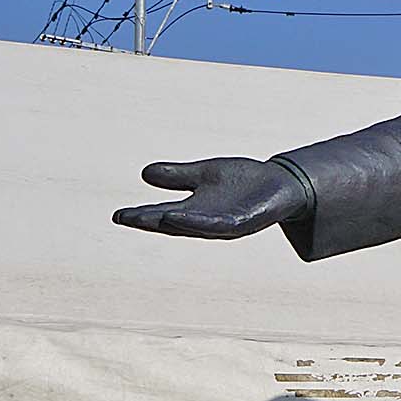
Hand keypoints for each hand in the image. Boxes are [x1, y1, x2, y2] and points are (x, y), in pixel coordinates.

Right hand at [113, 156, 310, 237]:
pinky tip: (182, 215)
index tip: (118, 215)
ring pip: (193, 227)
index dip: (141, 216)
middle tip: (124, 219)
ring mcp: (223, 224)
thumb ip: (178, 177)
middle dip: (149, 222)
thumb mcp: (205, 175)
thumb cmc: (244, 183)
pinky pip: (217, 225)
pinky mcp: (242, 223)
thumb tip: (145, 174)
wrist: (282, 185)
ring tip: (150, 218)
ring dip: (172, 223)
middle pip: (172, 224)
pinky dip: (199, 222)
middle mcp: (206, 221)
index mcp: (194, 210)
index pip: (162, 214)